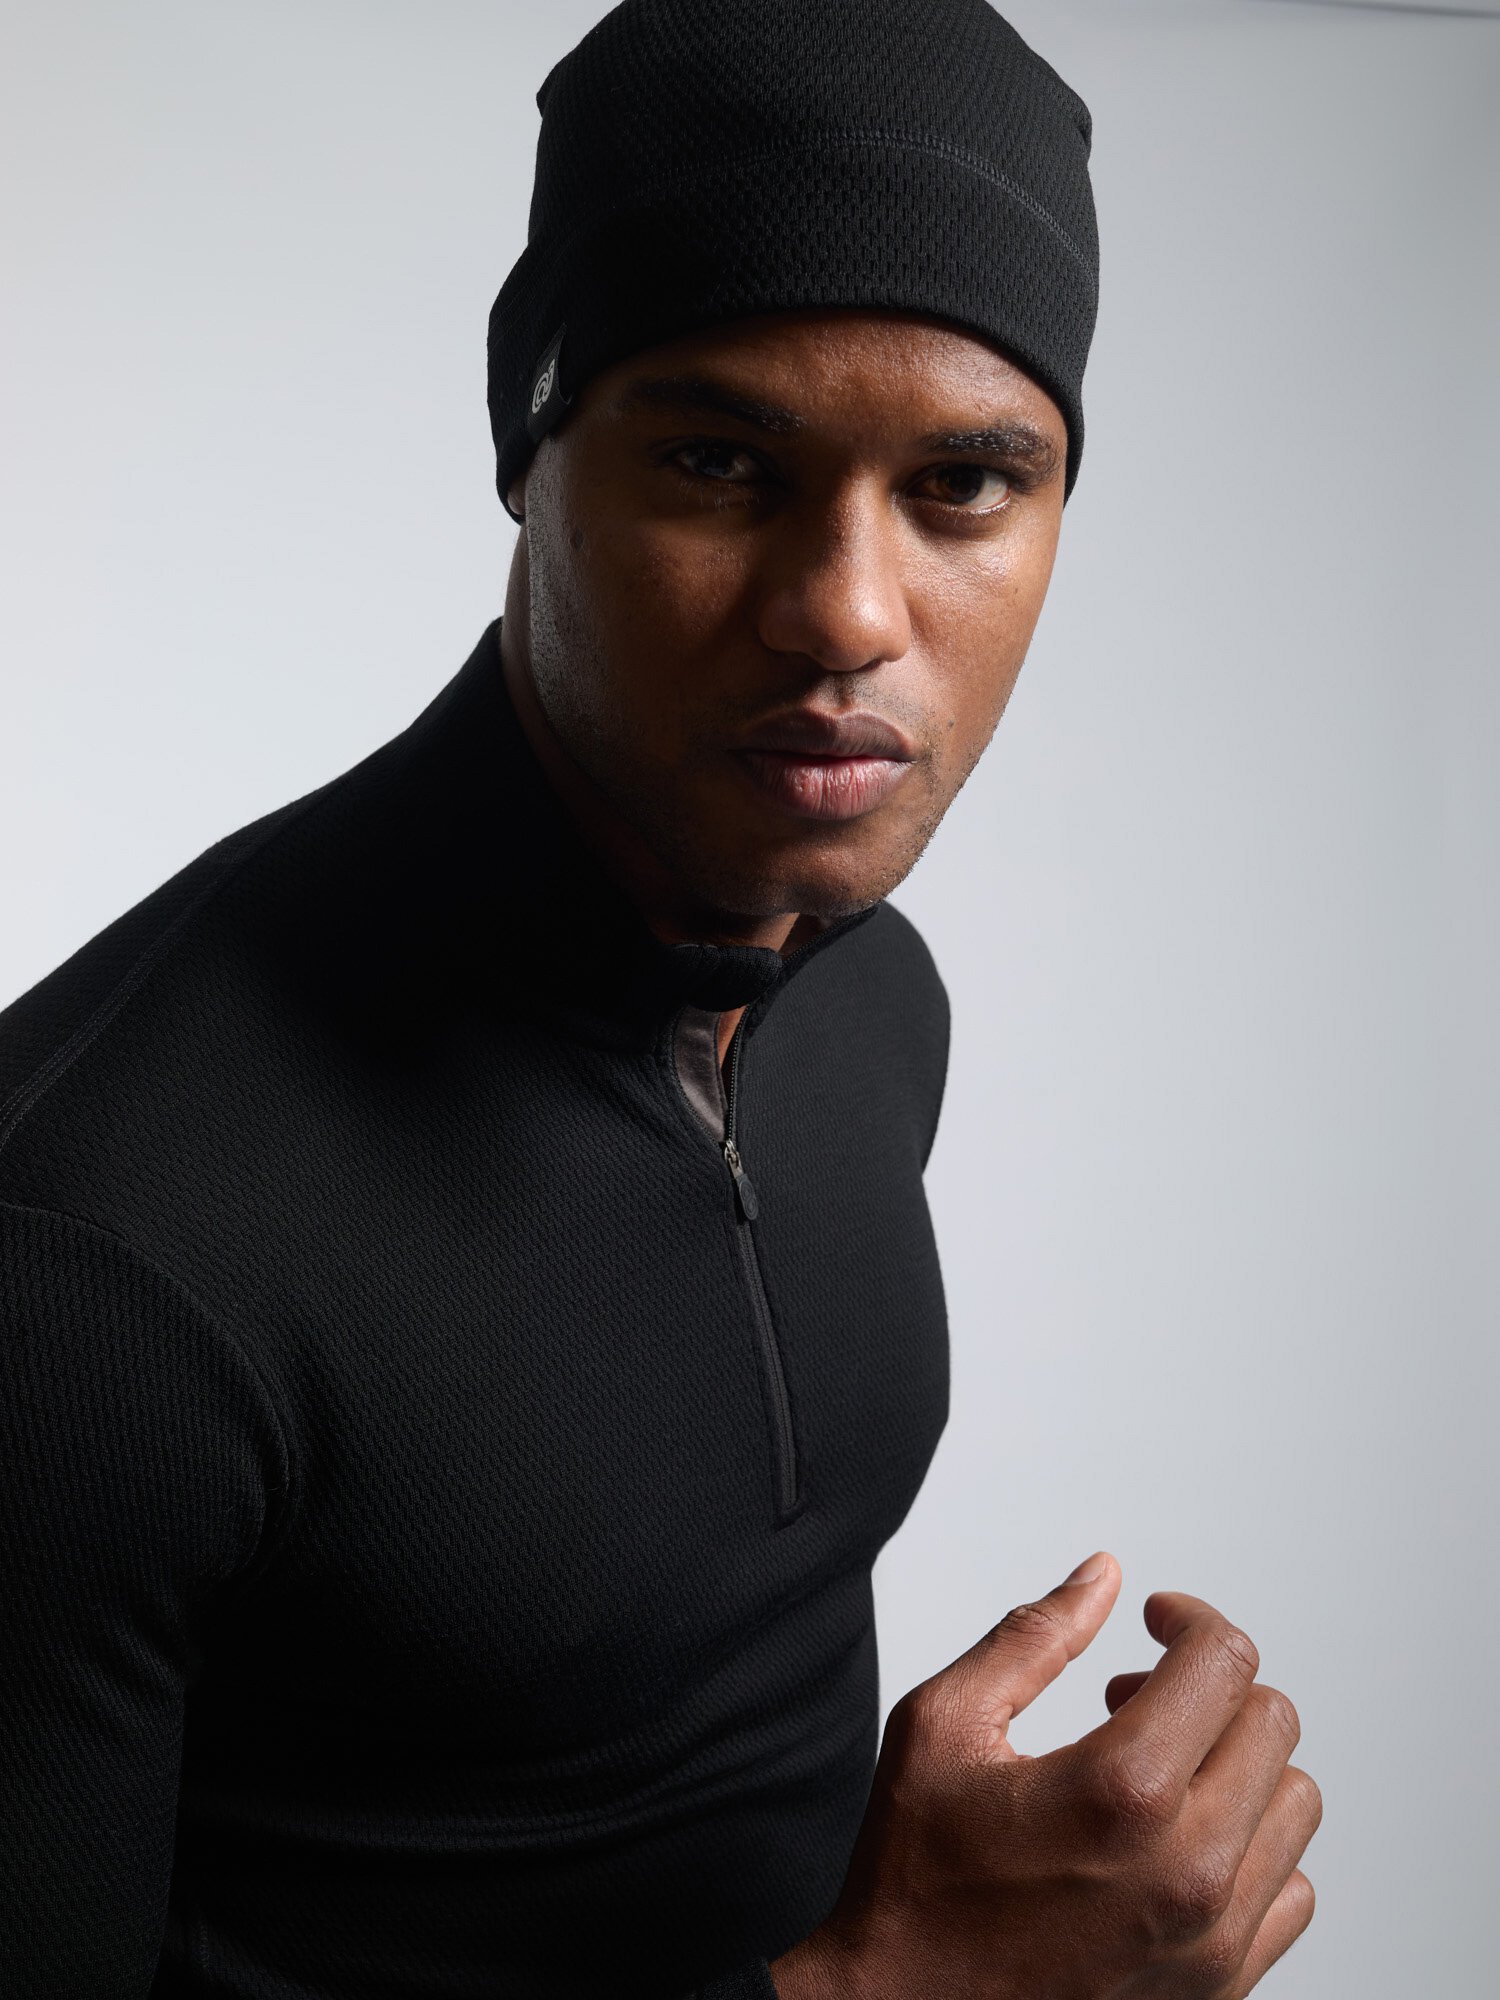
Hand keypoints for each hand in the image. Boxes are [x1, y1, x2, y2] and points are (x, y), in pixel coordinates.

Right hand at [769, 1553, 1319, 1999]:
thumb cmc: (916, 1880)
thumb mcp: (944, 1725)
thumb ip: (1034, 1637)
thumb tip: (1102, 1578)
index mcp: (1123, 1792)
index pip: (1224, 1661)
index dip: (1189, 1619)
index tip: (1155, 1622)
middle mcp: (1189, 1870)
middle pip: (1271, 1722)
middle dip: (1208, 1687)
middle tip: (1135, 1697)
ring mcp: (1214, 1939)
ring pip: (1294, 1803)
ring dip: (1234, 1765)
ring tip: (1156, 1770)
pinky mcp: (1222, 1990)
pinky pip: (1291, 1892)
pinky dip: (1250, 1850)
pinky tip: (1177, 1841)